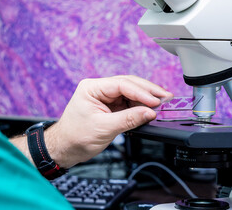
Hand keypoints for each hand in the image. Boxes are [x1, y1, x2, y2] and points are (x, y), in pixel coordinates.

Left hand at [44, 75, 172, 168]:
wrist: (65, 148)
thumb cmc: (75, 137)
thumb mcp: (104, 128)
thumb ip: (128, 119)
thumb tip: (149, 113)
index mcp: (92, 88)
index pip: (122, 85)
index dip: (141, 92)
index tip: (155, 101)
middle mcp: (99, 88)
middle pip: (129, 84)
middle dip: (149, 91)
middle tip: (166, 97)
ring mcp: (106, 97)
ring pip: (132, 92)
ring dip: (147, 97)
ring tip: (163, 102)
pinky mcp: (111, 106)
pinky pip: (130, 102)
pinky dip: (141, 105)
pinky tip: (151, 108)